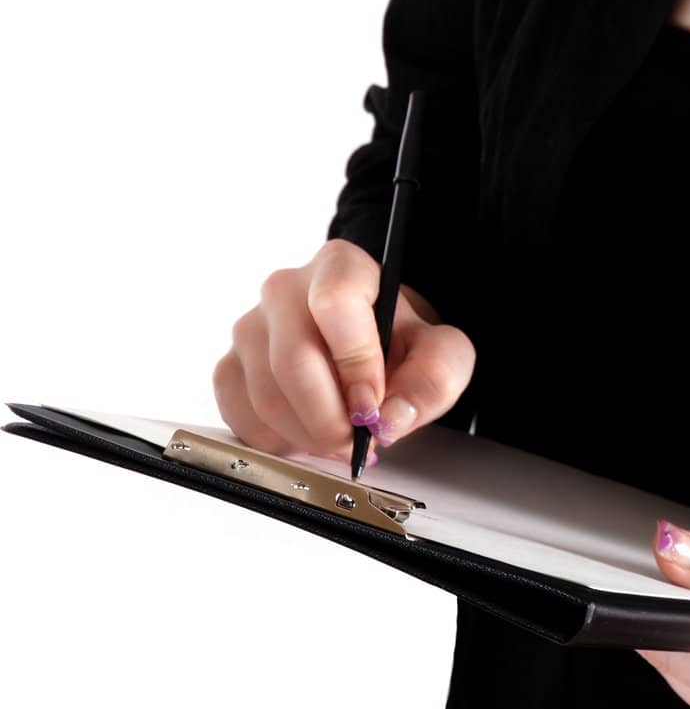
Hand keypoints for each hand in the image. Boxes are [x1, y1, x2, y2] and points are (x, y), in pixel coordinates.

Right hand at [213, 238, 475, 464]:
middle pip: (292, 358)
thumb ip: (434, 377)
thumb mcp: (441, 354)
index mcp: (341, 266)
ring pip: (265, 395)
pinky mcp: (229, 365)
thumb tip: (390, 416)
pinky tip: (304, 433)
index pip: (335, 300)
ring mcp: (250, 326)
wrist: (369, 350)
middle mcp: (286, 287)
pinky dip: (276, 441)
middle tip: (356, 442)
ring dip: (307, 436)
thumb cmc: (400, 345)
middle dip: (329, 418)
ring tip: (338, 438)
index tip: (373, 405)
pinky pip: (239, 415)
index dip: (355, 360)